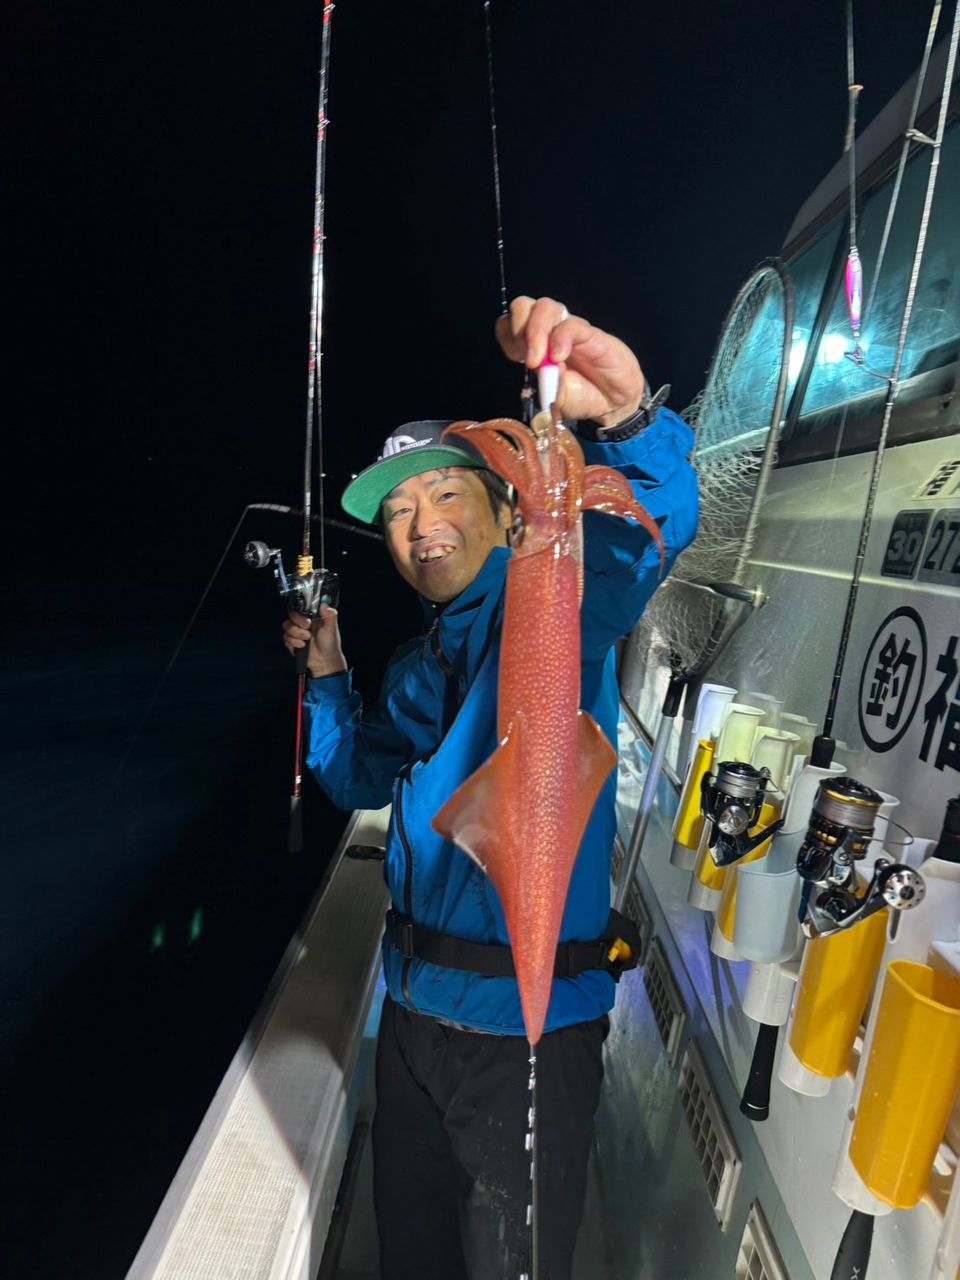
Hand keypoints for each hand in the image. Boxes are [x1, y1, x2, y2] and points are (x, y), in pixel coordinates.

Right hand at [282, 605, 347, 678]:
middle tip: (308, 627)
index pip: (301, 607)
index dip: (301, 610)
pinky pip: (286, 638)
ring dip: (297, 633)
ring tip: (307, 639)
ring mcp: (296, 632)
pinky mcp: (291, 642)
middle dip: (298, 621)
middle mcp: (302, 623)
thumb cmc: (330, 643)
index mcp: (312, 616)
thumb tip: (325, 603)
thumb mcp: (332, 628)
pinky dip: (293, 642)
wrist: (325, 661)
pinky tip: (302, 646)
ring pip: (287, 626)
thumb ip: (330, 615)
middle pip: (292, 615)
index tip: (308, 617)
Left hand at [495, 296, 646, 428]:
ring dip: (536, 331)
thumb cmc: (580, 396)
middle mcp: (548, 331)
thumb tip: (539, 367)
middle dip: (517, 326)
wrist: (612, 401)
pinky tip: (559, 357)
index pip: (508, 324)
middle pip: (523, 306)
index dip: (507, 336)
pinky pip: (570, 325)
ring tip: (540, 361)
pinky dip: (560, 339)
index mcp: (532, 345)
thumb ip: (545, 385)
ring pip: (545, 307)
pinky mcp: (589, 333)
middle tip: (529, 357)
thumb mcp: (555, 398)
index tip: (517, 359)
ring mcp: (568, 329)